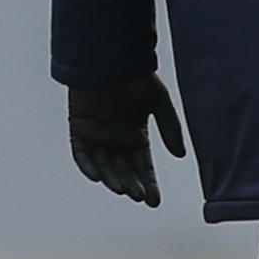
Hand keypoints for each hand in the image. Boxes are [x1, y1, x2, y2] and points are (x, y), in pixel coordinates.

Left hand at [68, 75, 187, 206]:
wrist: (109, 57)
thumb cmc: (135, 77)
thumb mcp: (158, 102)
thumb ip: (169, 127)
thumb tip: (180, 156)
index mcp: (135, 136)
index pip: (142, 166)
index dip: (148, 184)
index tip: (154, 201)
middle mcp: (115, 140)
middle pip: (123, 170)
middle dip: (131, 184)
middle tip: (138, 196)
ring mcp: (96, 136)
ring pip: (103, 165)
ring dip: (112, 178)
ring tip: (122, 188)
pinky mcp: (78, 129)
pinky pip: (81, 153)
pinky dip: (87, 166)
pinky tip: (96, 177)